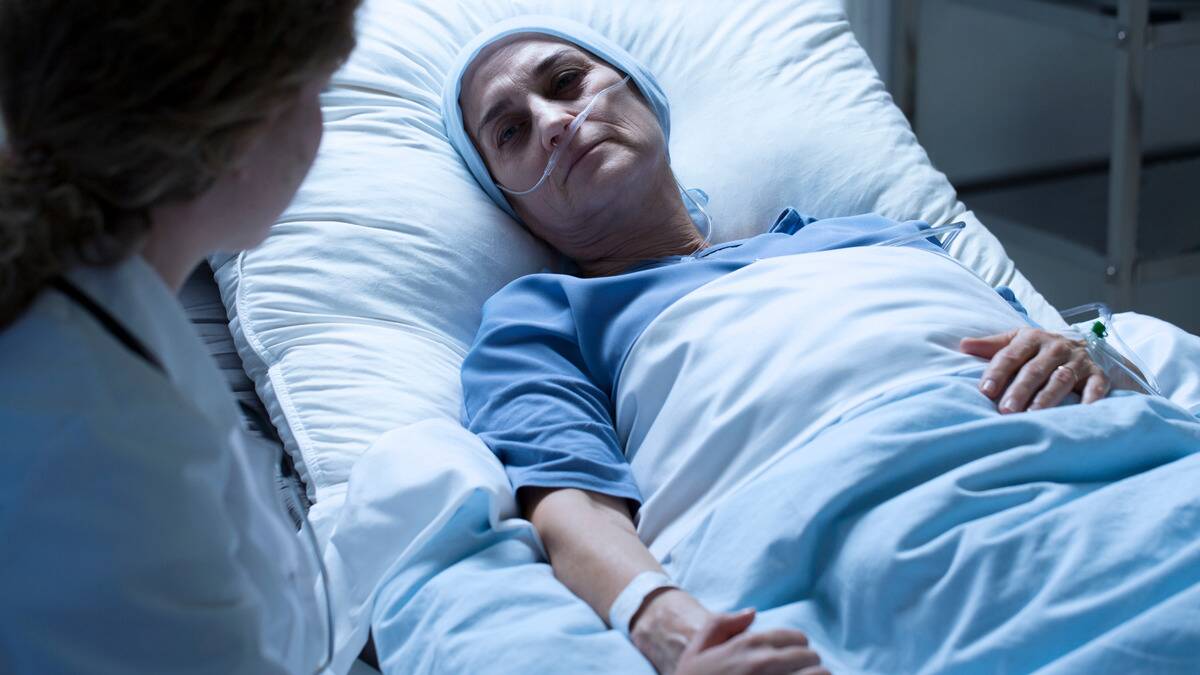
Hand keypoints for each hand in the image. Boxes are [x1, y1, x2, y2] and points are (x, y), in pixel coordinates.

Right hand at [676, 610, 827, 674]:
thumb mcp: (696, 650)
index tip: (792, 660)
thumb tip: (751, 613)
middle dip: (809, 666)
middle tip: (799, 674)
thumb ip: (720, 624)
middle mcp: (764, 662)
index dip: (798, 649)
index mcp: (748, 645)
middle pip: (811, 657)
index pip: (796, 639)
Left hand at [960, 327, 1109, 412]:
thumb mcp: (1016, 342)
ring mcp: (1078, 361)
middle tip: (1006, 411)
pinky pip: (1096, 388)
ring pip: (1061, 380)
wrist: (1084, 346)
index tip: (985, 391)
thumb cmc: (1039, 350)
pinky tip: (1080, 413)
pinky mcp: (1099, 375)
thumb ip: (991, 346)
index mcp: (1032, 338)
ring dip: (1047, 398)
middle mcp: (1056, 348)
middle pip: (1034, 370)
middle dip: (1019, 390)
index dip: (997, 373)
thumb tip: (962, 345)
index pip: (1010, 356)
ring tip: (1033, 416)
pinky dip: (1090, 400)